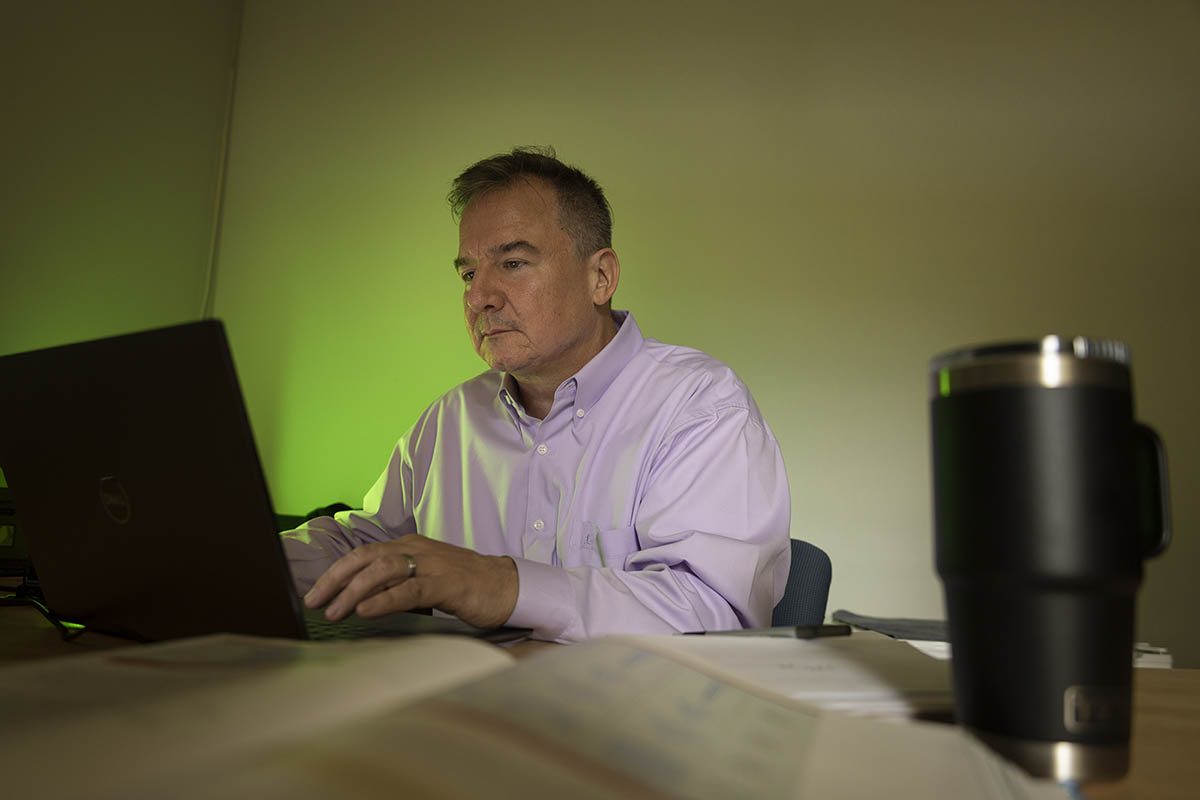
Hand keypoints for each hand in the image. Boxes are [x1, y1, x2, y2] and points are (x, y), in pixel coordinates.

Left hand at [303, 535, 518, 628]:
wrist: (506, 586)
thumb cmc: (465, 586)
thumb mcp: (423, 580)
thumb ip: (396, 584)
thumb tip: (360, 599)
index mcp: (409, 546)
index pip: (363, 554)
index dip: (336, 572)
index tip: (316, 594)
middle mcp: (416, 549)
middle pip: (366, 558)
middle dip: (335, 579)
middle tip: (314, 601)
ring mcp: (431, 564)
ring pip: (383, 571)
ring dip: (354, 591)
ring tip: (335, 611)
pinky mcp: (446, 583)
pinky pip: (409, 590)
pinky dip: (384, 600)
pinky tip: (366, 611)